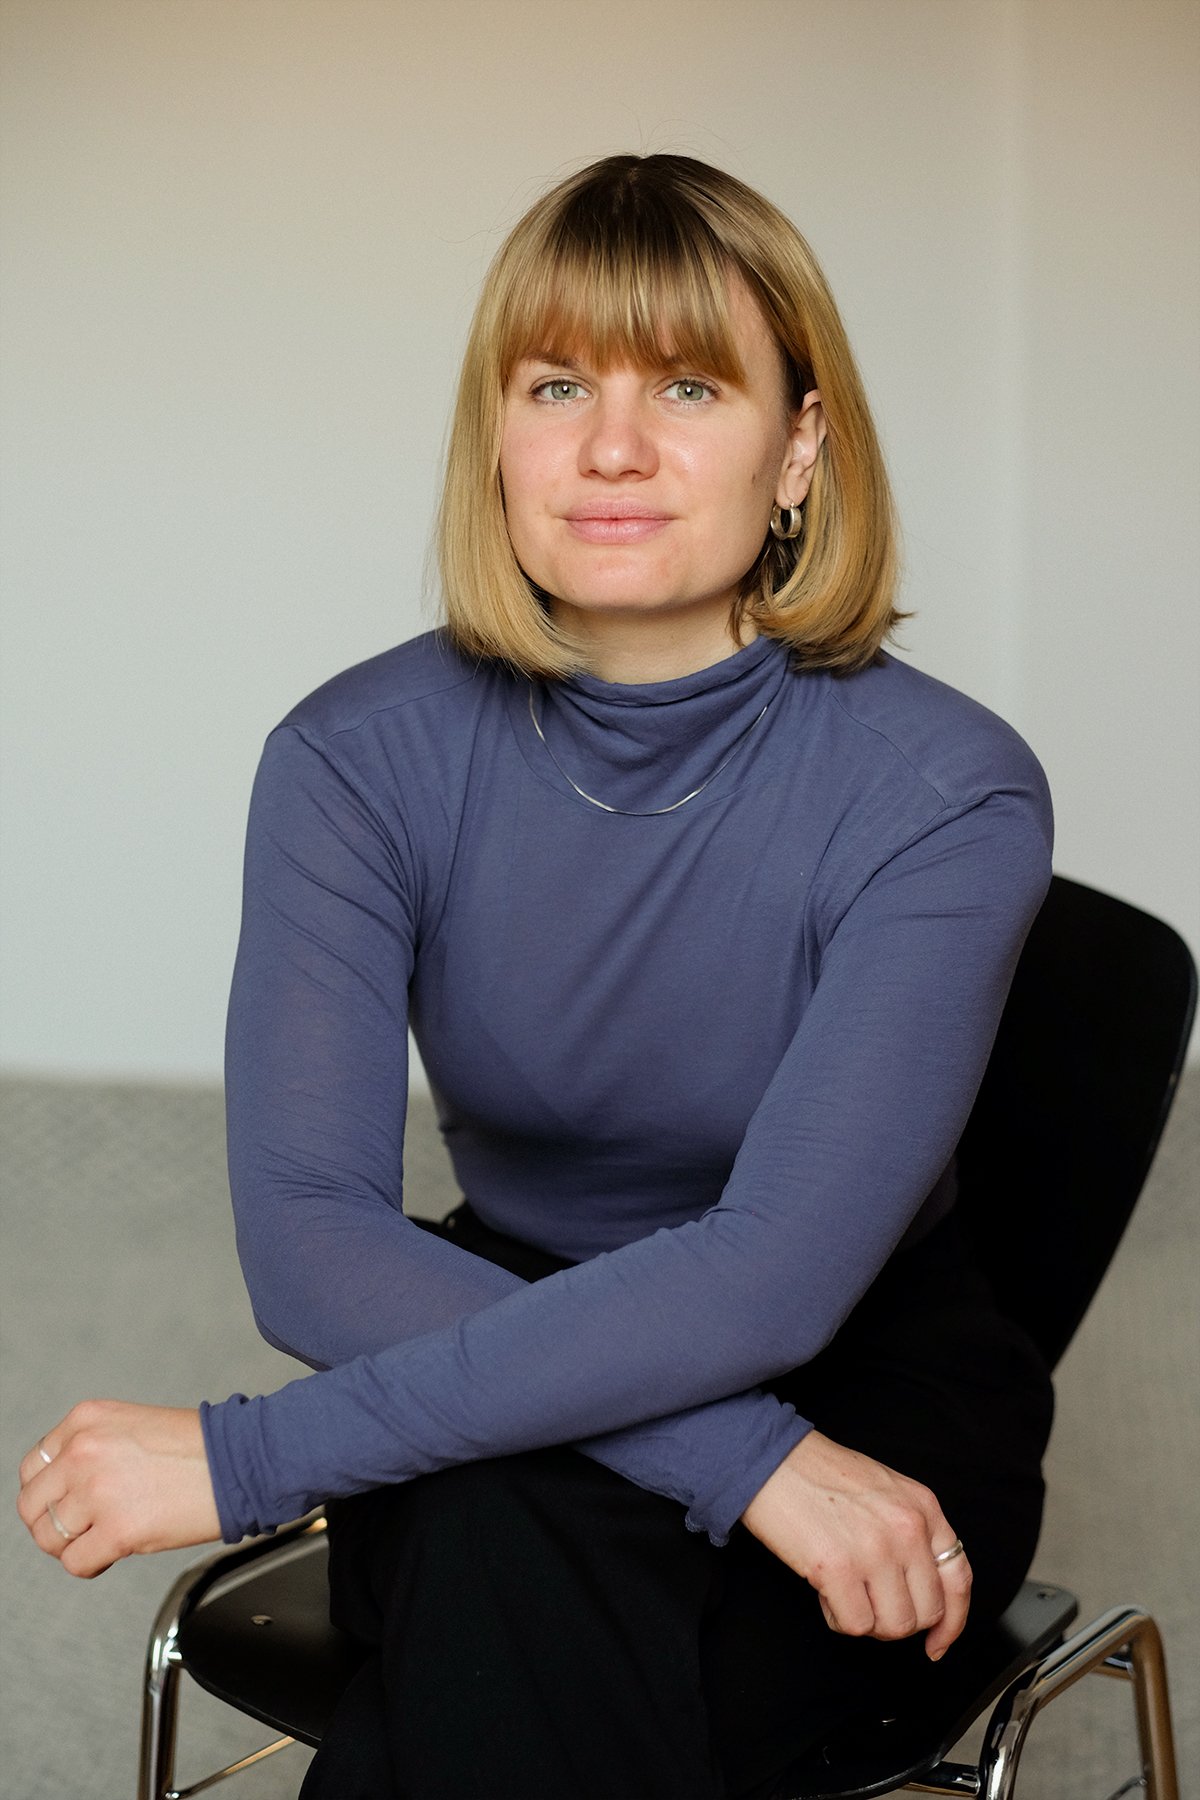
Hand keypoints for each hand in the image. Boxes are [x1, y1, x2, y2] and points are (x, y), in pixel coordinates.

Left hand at [17, 1400, 221, 1577]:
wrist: (240, 1461)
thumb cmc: (200, 1446)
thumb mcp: (131, 1424)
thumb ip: (91, 1447)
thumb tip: (64, 1487)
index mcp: (86, 1419)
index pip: (34, 1466)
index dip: (48, 1491)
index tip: (63, 1501)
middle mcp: (83, 1451)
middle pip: (32, 1504)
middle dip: (52, 1522)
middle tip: (78, 1528)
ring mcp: (97, 1492)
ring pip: (49, 1537)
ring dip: (73, 1545)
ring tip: (101, 1539)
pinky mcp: (116, 1530)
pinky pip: (76, 1563)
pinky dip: (90, 1565)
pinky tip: (112, 1552)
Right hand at [740, 1430, 971, 1659]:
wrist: (769, 1458)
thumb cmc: (818, 1473)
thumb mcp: (885, 1490)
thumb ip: (912, 1532)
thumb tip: (921, 1590)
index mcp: (922, 1507)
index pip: (958, 1579)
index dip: (951, 1622)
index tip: (937, 1642)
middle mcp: (907, 1528)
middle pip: (927, 1612)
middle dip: (897, 1620)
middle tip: (870, 1604)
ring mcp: (875, 1549)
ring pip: (893, 1626)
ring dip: (867, 1620)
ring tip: (844, 1591)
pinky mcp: (838, 1568)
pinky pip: (855, 1625)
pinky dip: (837, 1617)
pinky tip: (825, 1590)